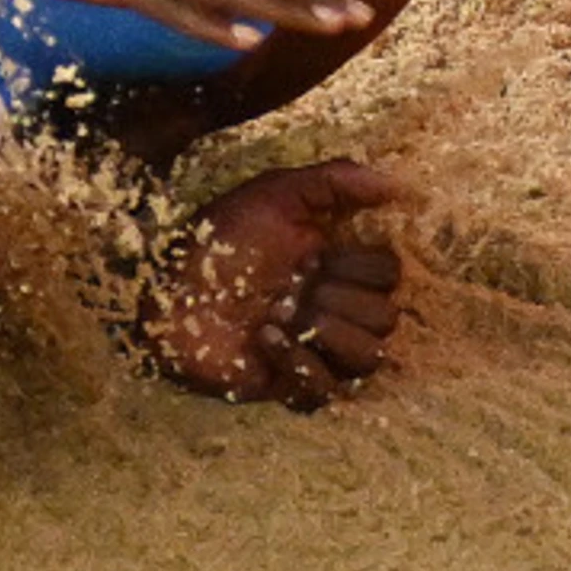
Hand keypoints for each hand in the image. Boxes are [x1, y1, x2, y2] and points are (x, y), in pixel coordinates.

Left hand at [135, 158, 406, 409]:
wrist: (167, 288)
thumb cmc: (220, 240)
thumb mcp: (275, 195)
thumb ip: (337, 180)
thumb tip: (403, 184)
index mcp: (339, 268)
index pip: (389, 274)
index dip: (357, 265)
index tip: (310, 254)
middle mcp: (337, 311)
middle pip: (386, 318)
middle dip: (336, 298)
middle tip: (292, 286)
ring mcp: (318, 351)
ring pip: (369, 358)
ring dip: (323, 331)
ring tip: (276, 313)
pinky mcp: (293, 385)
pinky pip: (328, 390)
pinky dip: (299, 363)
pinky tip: (263, 339)